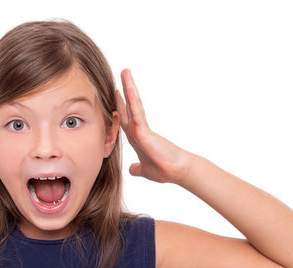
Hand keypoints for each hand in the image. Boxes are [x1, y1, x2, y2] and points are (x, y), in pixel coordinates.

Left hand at [117, 69, 191, 183]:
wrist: (176, 171)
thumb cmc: (164, 169)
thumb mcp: (145, 170)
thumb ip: (137, 168)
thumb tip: (132, 169)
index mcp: (137, 137)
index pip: (125, 118)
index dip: (120, 106)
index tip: (115, 94)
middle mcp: (139, 130)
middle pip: (129, 106)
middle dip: (124, 91)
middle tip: (122, 74)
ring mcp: (142, 129)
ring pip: (133, 105)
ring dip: (129, 88)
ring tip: (125, 72)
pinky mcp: (145, 132)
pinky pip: (137, 114)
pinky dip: (132, 102)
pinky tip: (128, 90)